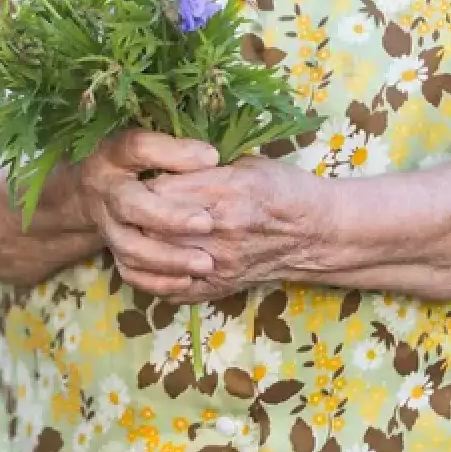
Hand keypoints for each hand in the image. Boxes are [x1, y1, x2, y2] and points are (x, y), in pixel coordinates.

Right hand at [76, 130, 221, 295]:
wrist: (91, 192)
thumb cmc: (134, 162)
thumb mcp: (148, 144)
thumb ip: (177, 147)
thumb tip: (212, 157)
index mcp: (115, 155)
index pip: (137, 148)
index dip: (172, 153)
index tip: (211, 158)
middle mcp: (105, 190)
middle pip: (129, 205)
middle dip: (168, 217)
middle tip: (207, 223)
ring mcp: (106, 225)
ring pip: (130, 247)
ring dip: (167, 258)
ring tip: (205, 263)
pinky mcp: (112, 252)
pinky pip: (130, 273)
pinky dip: (157, 280)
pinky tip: (187, 281)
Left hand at [146, 156, 329, 303]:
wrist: (319, 233)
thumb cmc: (285, 190)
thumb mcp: (248, 163)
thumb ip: (203, 166)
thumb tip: (160, 163)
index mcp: (228, 191)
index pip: (162, 191)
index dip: (144, 185)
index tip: (140, 179)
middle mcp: (222, 230)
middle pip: (153, 226)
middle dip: (136, 215)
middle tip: (131, 205)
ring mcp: (220, 263)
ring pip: (157, 258)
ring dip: (141, 244)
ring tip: (138, 229)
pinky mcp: (219, 286)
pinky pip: (171, 288)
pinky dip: (154, 276)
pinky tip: (150, 258)